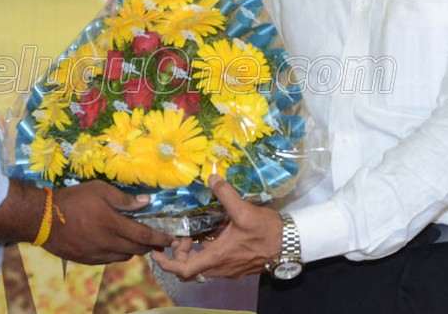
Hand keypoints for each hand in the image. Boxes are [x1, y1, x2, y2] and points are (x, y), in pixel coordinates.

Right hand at [44, 181, 171, 263]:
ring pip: (124, 257)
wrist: (43, 219)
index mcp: (113, 224)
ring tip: (134, 240)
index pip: (144, 236)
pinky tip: (114, 244)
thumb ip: (123, 198)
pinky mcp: (88, 260)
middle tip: (156, 240)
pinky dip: (117, 253)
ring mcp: (97, 254)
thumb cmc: (73, 199)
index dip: (160, 239)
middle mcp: (108, 243)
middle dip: (150, 246)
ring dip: (133, 250)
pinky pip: (109, 260)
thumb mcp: (99, 190)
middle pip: (137, 250)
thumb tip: (146, 201)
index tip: (172, 240)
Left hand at [151, 175, 281, 279]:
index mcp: (217, 257)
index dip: (166, 263)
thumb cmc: (267, 232)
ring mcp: (229, 269)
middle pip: (190, 268)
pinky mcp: (237, 266)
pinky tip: (213, 233)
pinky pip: (214, 262)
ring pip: (202, 266)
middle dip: (179, 252)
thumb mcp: (244, 211)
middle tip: (180, 235)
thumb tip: (212, 178)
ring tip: (193, 233)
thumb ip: (225, 194)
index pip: (183, 270)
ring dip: (192, 252)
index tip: (157, 252)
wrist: (290, 244)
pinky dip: (206, 250)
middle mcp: (220, 268)